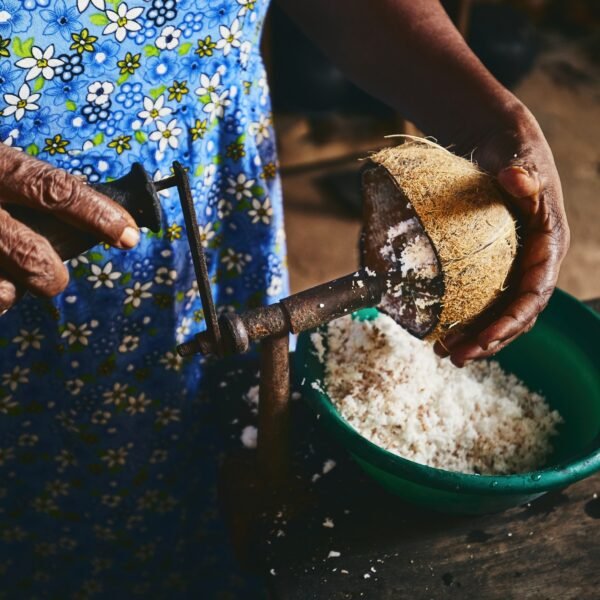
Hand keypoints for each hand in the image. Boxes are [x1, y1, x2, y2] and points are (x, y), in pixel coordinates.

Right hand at [0, 144, 139, 312]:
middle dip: (52, 275)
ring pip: (4, 291)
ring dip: (10, 290)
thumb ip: (24, 187)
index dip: (98, 215)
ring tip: (1, 272)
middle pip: (35, 258)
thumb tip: (82, 225)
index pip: (54, 190)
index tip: (129, 235)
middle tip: (51, 273)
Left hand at [434, 104, 569, 365]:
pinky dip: (469, 318)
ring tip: (444, 353)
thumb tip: (516, 179)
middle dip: (490, 340)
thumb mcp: (517, 158)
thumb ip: (522, 175)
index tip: (484, 340)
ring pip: (501, 312)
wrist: (500, 146)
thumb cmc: (511, 151)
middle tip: (455, 356)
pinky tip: (444, 330)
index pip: (535, 294)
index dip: (511, 321)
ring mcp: (516, 266)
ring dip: (476, 336)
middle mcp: (536, 262)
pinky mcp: (498, 266)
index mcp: (549, 245)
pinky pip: (486, 300)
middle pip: (518, 314)